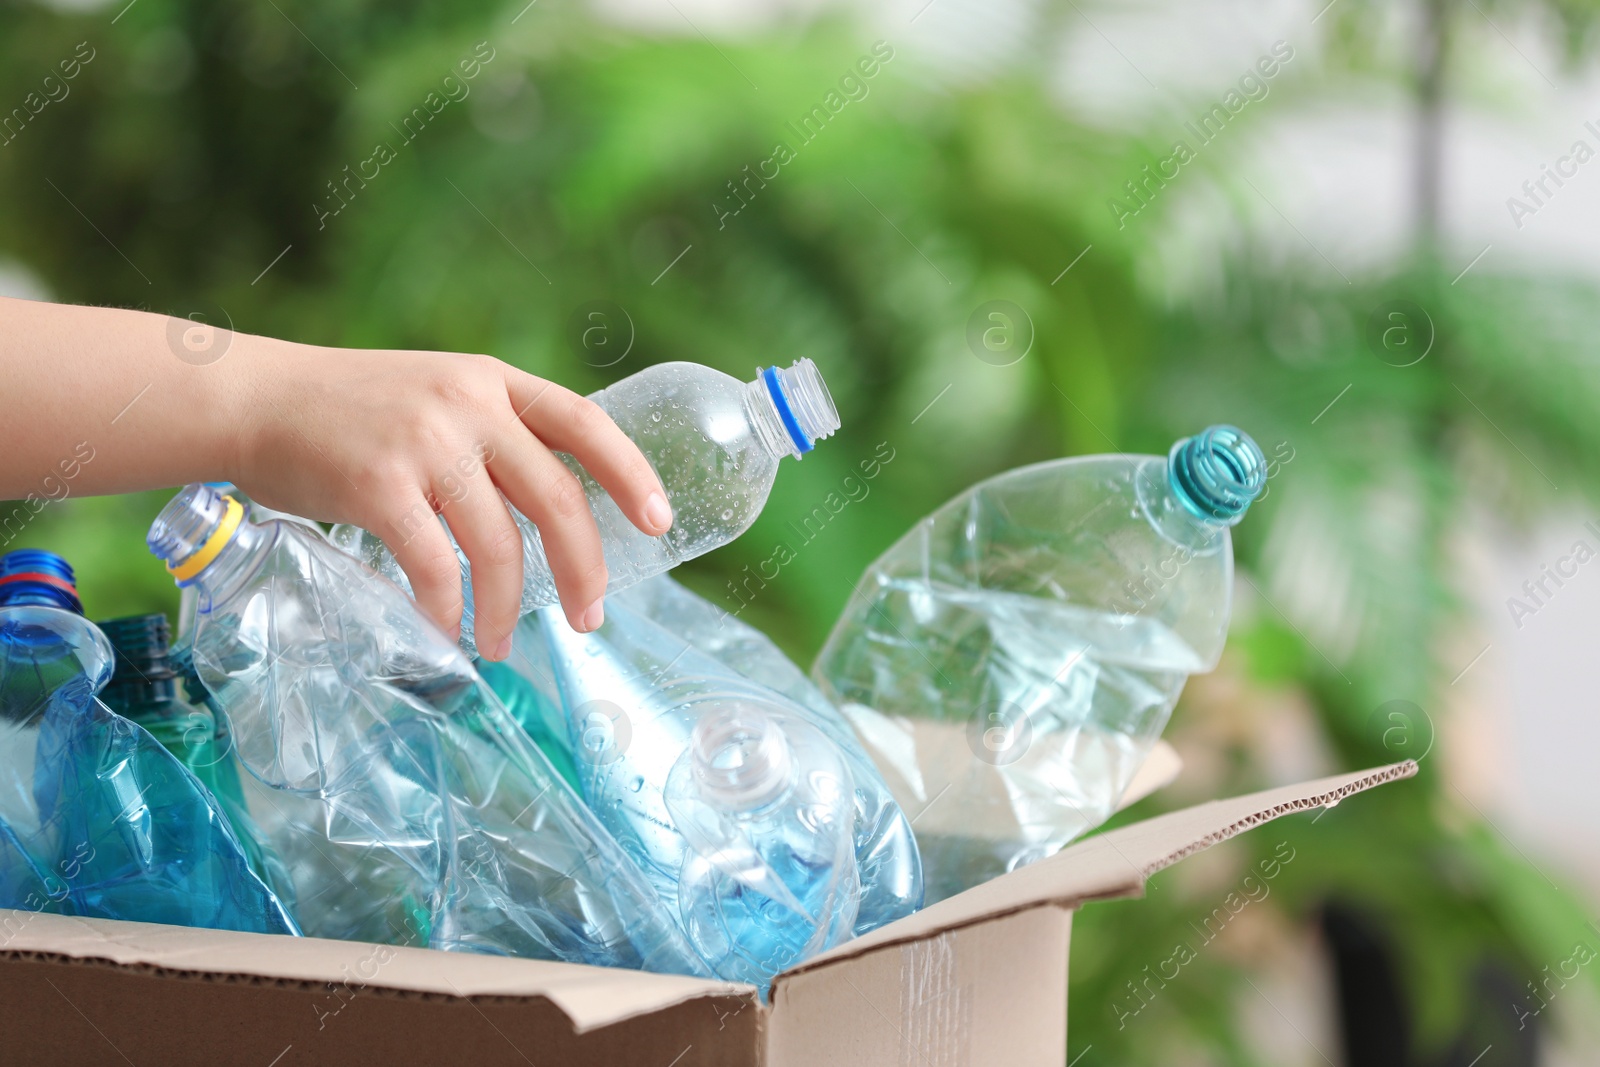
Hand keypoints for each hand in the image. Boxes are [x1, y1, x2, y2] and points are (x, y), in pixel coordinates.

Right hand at [230, 343, 670, 658]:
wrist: (251, 398)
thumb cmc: (348, 412)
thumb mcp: (438, 395)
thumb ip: (492, 435)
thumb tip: (552, 511)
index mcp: (493, 380)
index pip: (586, 422)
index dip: (631, 474)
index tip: (659, 523)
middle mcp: (468, 404)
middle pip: (556, 498)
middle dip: (583, 568)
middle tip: (590, 618)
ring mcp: (424, 442)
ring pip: (498, 543)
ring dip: (507, 606)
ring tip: (499, 643)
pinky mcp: (377, 484)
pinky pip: (435, 564)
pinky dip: (447, 607)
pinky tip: (446, 629)